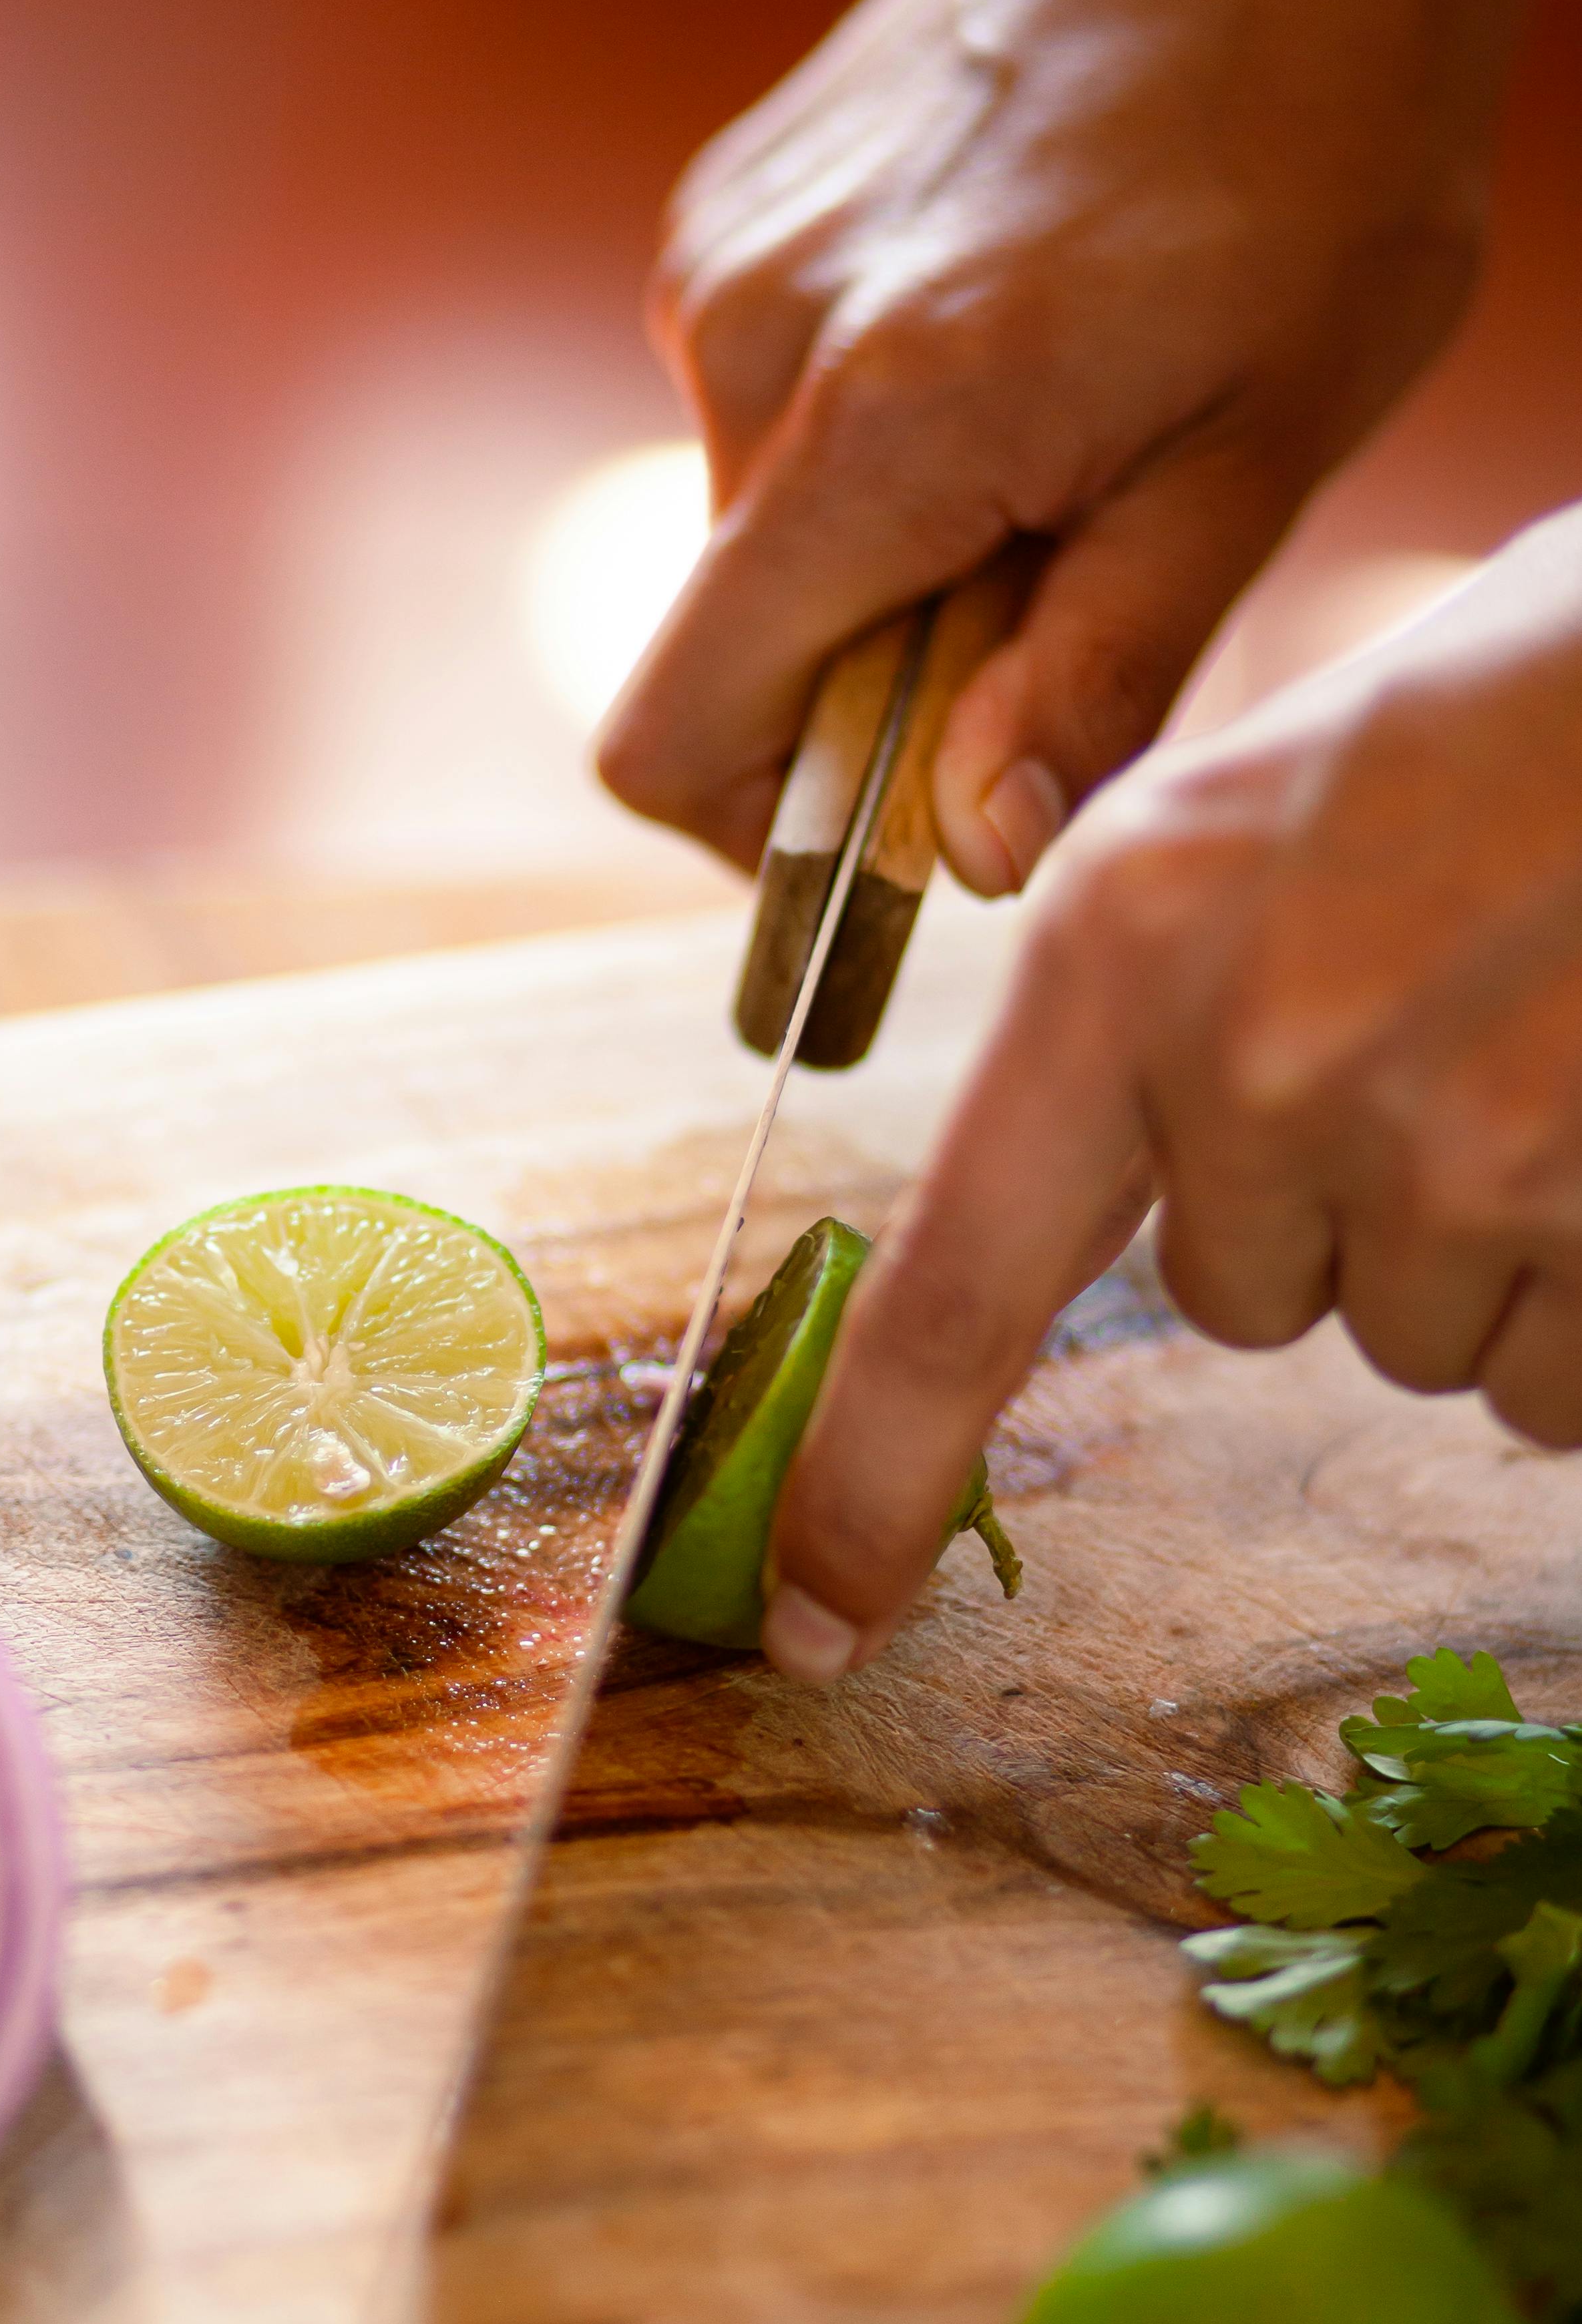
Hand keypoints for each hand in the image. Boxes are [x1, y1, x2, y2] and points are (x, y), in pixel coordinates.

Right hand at [598, 0, 1578, 890]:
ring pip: (760, 527)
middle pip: (734, 645)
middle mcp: (750, 352)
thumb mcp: (1266, 450)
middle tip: (1063, 581)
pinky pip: (771, 410)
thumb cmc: (1316, 135)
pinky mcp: (737, 215)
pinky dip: (876, 439)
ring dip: (889, 546)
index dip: (764, 837)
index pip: (675, 739)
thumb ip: (1104, 667)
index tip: (896, 829)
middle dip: (880, 676)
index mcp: (875, 435)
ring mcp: (726, 268)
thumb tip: (979, 850)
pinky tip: (1013, 338)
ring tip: (1060, 431)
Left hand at [761, 513, 1581, 1685]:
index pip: (950, 1286)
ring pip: (1419, 1342)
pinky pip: (1561, 1377)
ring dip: (1488, 1246)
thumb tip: (1148, 1217)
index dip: (875, 1475)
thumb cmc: (1519, 702)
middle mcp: (1255, 1064)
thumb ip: (1162, 1006)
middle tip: (1453, 1022)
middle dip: (1336, 1210)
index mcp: (1122, 942)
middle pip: (1241, 1299)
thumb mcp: (1269, 803)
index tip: (817, 1621)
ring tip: (1559, 1038)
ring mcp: (1445, 1154)